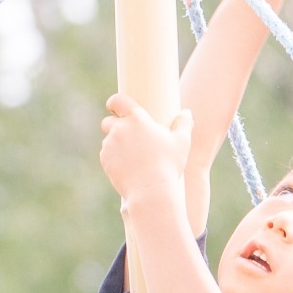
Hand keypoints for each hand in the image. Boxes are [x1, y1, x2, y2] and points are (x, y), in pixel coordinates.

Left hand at [100, 93, 191, 208]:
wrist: (151, 191)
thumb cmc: (168, 165)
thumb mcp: (182, 143)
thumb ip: (184, 124)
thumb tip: (186, 112)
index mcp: (136, 119)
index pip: (118, 101)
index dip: (115, 103)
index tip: (115, 107)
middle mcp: (119, 128)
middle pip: (108, 121)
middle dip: (114, 126)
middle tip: (127, 137)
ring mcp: (110, 144)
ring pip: (108, 140)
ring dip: (115, 144)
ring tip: (132, 157)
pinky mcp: (105, 160)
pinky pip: (106, 156)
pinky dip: (114, 159)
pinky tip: (127, 167)